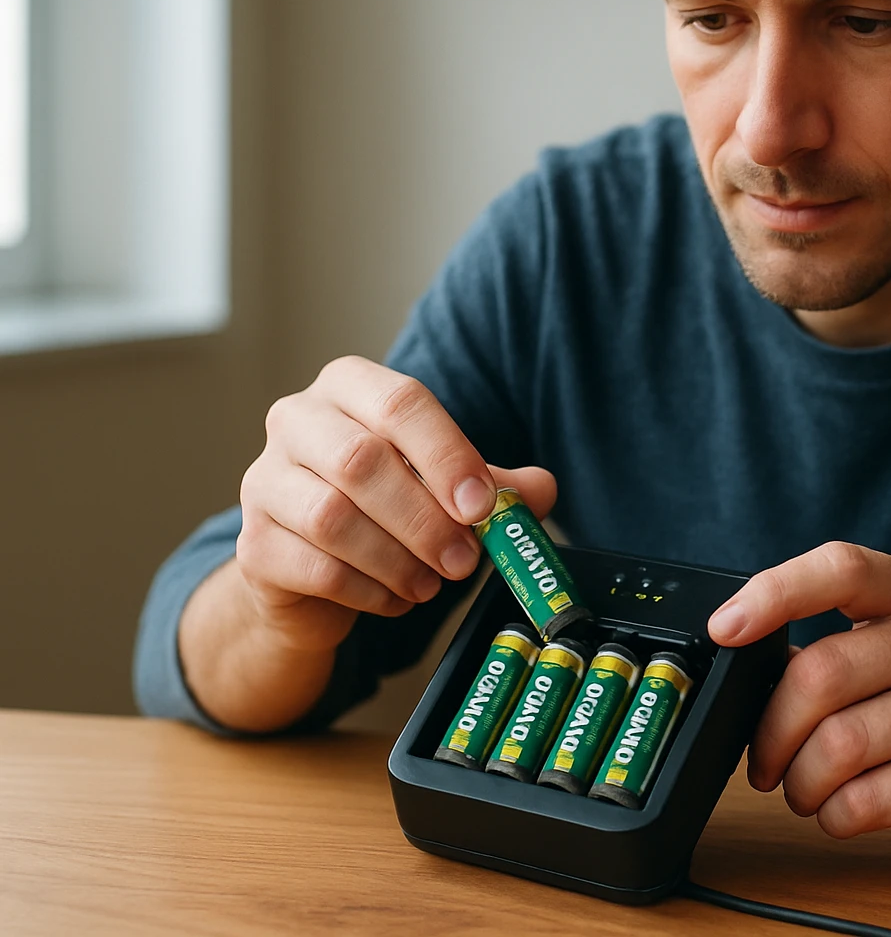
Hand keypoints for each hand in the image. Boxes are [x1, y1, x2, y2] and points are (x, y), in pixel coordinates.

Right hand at [235, 355, 557, 651]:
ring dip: (398, 559)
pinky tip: (396, 598)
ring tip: (433, 584)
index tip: (482, 507)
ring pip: (332, 518)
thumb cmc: (386, 509)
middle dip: (425, 519)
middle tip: (465, 560)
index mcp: (349, 387)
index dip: (447, 455)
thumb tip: (542, 490)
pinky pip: (314, 567)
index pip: (401, 402)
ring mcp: (263, 481)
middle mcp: (296, 421)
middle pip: (361, 461)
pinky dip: (369, 590)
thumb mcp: (446, 488)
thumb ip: (495, 486)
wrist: (314, 575)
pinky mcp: (252, 545)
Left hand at [708, 541, 890, 852]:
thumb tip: (739, 669)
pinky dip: (833, 816)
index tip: (723, 630)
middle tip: (765, 763)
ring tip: (806, 790)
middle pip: (820, 676)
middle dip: (770, 732)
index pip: (839, 568)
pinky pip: (865, 801)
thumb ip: (833, 644)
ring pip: (837, 747)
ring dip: (799, 784)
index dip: (773, 593)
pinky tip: (844, 810)